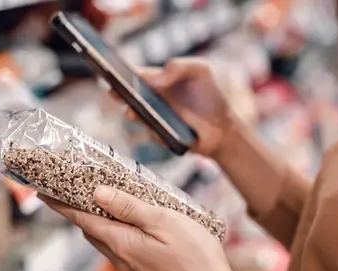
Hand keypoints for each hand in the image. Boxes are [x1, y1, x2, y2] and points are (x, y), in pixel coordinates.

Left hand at [40, 186, 262, 270]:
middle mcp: (120, 259)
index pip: (80, 219)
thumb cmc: (196, 257)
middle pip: (89, 229)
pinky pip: (119, 249)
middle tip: (74, 187)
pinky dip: (115, 233)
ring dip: (97, 221)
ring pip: (104, 240)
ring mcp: (131, 269)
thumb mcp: (164, 221)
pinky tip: (131, 224)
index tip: (41, 191)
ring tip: (103, 200)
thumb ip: (129, 207)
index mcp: (121, 243)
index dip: (59, 203)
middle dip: (77, 209)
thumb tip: (96, 193)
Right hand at [115, 57, 245, 158]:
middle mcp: (151, 100)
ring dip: (133, 113)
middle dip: (119, 93)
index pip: (135, 74)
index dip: (122, 71)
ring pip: (137, 116)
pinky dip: (155, 131)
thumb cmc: (210, 95)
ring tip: (132, 110)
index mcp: (157, 80)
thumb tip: (156, 79)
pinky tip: (158, 129)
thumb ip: (178, 66)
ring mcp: (154, 119)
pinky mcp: (160, 137)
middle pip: (129, 95)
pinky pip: (152, 133)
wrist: (224, 126)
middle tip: (114, 91)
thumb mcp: (200, 70)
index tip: (112, 69)